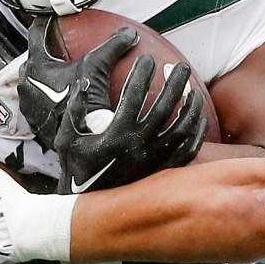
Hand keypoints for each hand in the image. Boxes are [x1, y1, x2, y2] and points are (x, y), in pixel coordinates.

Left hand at [18, 15, 136, 151]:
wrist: (75, 140)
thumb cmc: (79, 102)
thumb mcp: (96, 67)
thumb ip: (112, 47)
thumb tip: (129, 34)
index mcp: (36, 64)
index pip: (36, 32)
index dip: (46, 22)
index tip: (53, 18)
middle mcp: (26, 82)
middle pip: (36, 58)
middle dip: (48, 52)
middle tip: (62, 47)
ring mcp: (29, 103)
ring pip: (37, 81)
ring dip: (49, 77)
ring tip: (66, 74)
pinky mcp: (37, 120)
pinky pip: (42, 101)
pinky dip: (53, 97)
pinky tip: (68, 97)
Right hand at [54, 57, 208, 193]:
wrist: (86, 204)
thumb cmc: (76, 168)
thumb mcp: (65, 139)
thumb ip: (74, 111)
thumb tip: (84, 85)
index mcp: (115, 135)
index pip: (133, 95)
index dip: (141, 74)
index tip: (147, 59)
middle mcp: (138, 147)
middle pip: (164, 107)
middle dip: (175, 82)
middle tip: (181, 66)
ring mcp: (153, 160)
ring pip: (181, 128)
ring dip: (190, 106)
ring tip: (193, 89)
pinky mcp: (162, 172)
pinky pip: (187, 151)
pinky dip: (196, 134)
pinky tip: (199, 119)